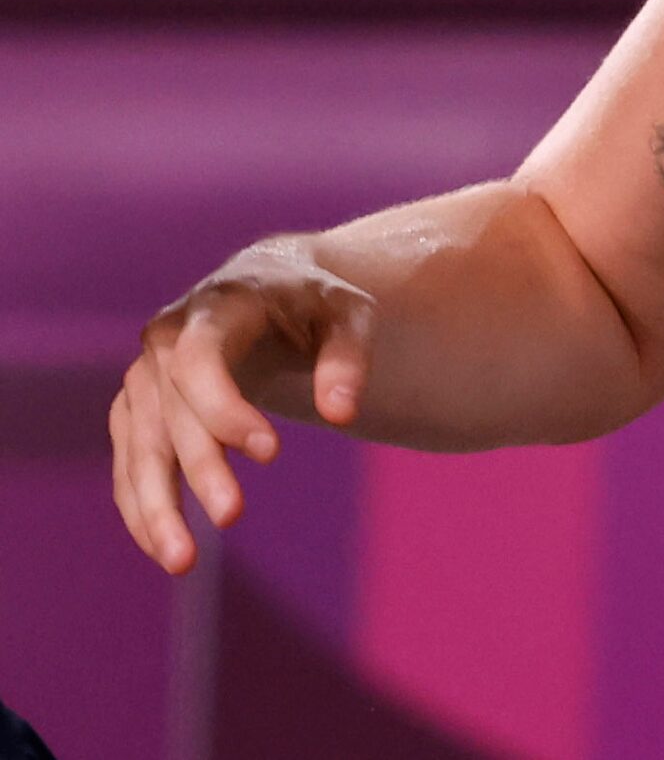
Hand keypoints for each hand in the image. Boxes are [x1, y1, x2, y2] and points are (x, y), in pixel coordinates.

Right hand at [110, 240, 376, 575]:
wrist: (267, 286)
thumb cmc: (314, 302)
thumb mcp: (348, 314)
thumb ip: (348, 357)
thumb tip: (342, 414)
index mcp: (214, 308)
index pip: (200, 361)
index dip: (225, 408)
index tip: (271, 453)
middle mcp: (164, 341)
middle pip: (172, 413)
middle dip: (201, 468)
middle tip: (233, 516)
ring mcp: (144, 377)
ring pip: (140, 448)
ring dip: (156, 506)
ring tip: (183, 561)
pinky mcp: (137, 409)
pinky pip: (131, 464)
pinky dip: (142, 507)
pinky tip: (166, 548)